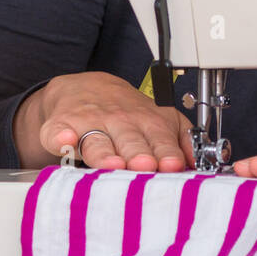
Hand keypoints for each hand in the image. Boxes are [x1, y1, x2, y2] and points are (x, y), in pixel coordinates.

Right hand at [14, 71, 195, 171]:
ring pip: (97, 141)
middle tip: (145, 167)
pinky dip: (59, 138)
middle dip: (139, 155)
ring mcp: (90, 124)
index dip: (166, 153)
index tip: (173, 165)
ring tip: (111, 164)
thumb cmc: (129, 113)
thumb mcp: (162, 120)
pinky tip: (63, 142)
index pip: (160, 140)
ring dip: (104, 153)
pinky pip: (57, 133)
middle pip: (130, 142)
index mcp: (148, 123)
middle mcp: (120, 123)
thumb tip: (199, 161)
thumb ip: (183, 139)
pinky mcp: (61, 127)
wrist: (85, 88)